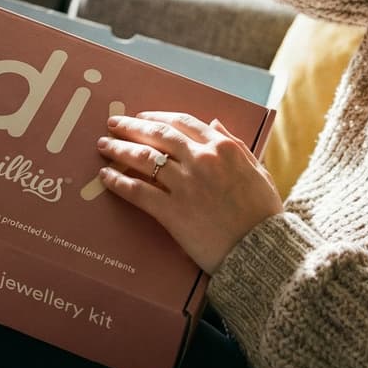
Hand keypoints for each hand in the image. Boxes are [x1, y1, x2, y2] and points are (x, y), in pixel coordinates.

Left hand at [97, 111, 282, 273]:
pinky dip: (119, 182)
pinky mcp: (172, 212)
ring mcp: (185, 185)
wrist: (262, 251)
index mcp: (223, 148)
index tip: (142, 116)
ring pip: (144, 158)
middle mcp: (201, 160)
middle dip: (132, 126)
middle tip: (113, 123)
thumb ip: (234, 144)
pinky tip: (106, 177)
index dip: (158, 117)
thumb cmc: (264, 214)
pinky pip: (138, 192)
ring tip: (104, 145)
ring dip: (119, 149)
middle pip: (158, 135)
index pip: (182, 122)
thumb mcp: (257, 170)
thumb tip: (214, 123)